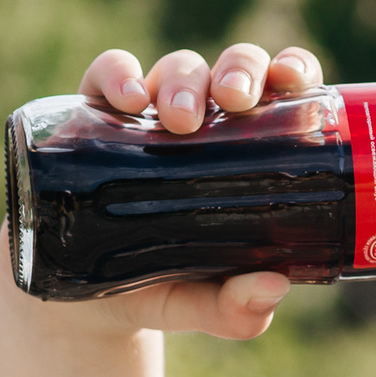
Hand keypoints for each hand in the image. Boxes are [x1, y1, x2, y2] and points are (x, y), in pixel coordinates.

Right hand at [8, 41, 330, 339]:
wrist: (79, 303)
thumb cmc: (158, 287)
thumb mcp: (199, 303)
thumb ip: (237, 308)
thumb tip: (273, 288)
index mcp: (245, 150)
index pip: (279, 90)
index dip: (292, 67)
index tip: (296, 78)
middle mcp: (203, 123)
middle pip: (231, 69)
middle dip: (239, 70)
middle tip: (236, 100)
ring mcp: (149, 117)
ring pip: (178, 67)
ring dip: (185, 81)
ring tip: (180, 122)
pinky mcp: (93, 118)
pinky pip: (106, 74)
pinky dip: (118, 74)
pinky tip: (129, 101)